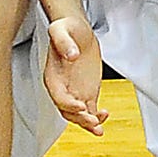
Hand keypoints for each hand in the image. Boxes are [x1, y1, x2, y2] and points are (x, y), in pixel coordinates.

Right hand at [42, 14, 107, 135]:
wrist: (77, 29)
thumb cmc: (66, 28)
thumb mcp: (61, 29)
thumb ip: (64, 42)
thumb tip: (71, 54)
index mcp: (53, 77)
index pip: (58, 97)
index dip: (68, 104)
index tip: (80, 106)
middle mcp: (62, 87)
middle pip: (67, 111)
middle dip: (79, 119)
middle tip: (92, 121)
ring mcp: (75, 91)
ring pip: (79, 115)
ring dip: (88, 123)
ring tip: (99, 128)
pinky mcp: (87, 92)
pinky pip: (90, 110)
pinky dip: (96, 117)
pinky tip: (104, 117)